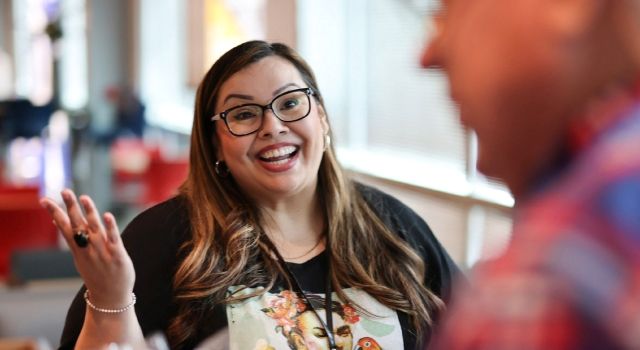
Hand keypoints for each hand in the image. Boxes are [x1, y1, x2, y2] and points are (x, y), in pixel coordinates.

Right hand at [40, 189, 134, 309]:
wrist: (110, 297)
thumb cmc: (96, 274)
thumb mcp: (79, 257)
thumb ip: (72, 239)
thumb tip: (58, 222)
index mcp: (78, 249)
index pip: (64, 228)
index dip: (55, 213)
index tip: (44, 200)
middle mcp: (88, 249)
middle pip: (77, 225)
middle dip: (70, 207)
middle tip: (64, 191)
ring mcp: (102, 252)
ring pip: (95, 228)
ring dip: (89, 213)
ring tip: (84, 198)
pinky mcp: (117, 255)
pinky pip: (113, 239)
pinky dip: (110, 227)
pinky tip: (107, 215)